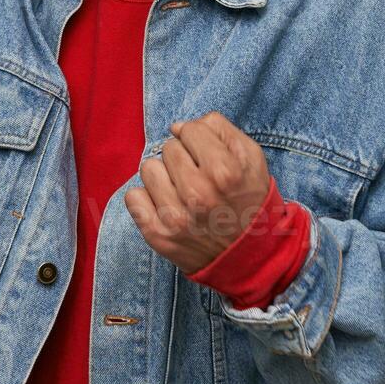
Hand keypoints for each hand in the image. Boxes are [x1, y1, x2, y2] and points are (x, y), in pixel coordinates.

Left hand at [125, 111, 272, 273]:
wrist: (250, 257)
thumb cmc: (250, 201)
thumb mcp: (251, 159)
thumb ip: (219, 130)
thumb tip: (178, 126)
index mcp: (224, 173)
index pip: (190, 129)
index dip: (199, 138)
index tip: (206, 154)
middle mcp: (198, 194)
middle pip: (169, 148)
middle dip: (183, 157)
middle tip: (197, 176)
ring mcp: (175, 217)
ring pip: (148, 168)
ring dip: (163, 176)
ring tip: (182, 190)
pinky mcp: (157, 235)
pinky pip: (133, 197)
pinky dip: (147, 198)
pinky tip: (166, 204)